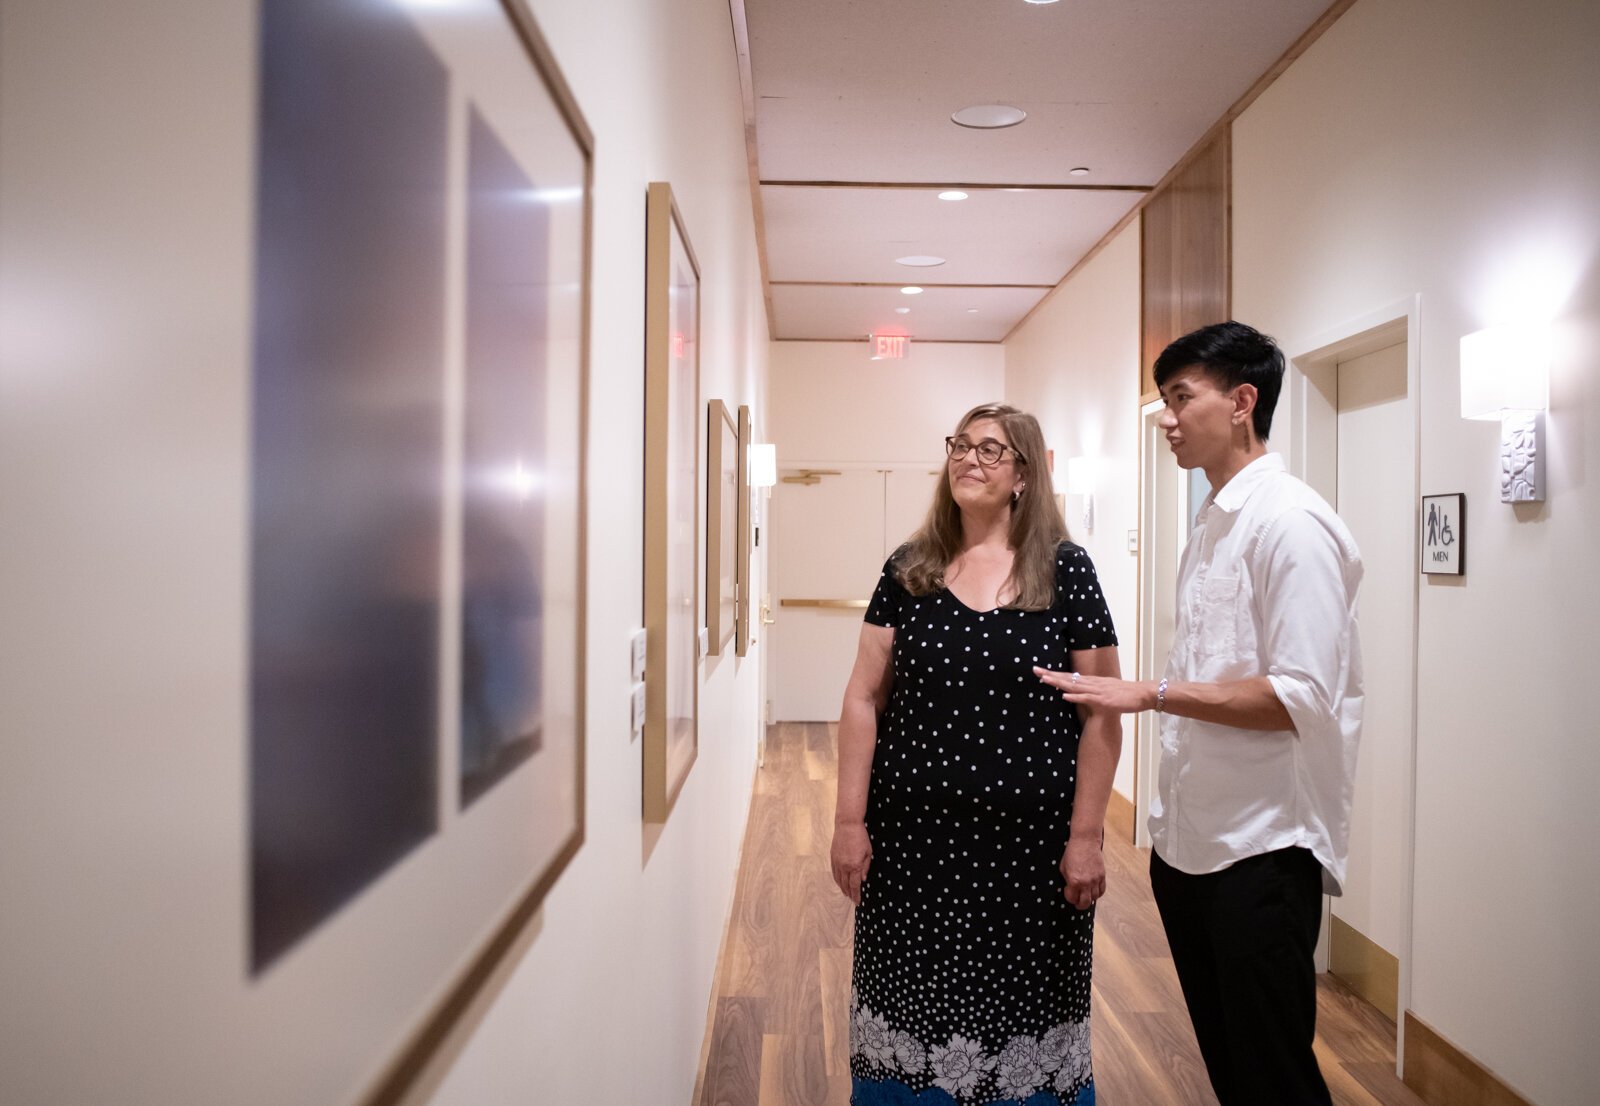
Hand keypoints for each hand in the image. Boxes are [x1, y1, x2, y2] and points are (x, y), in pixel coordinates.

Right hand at [830, 821, 871, 905]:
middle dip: (850, 894)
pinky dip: (837, 879)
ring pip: (838, 880)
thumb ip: (866, 867)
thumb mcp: (868, 852)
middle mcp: (844, 866)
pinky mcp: (833, 857)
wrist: (847, 825)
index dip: (856, 895)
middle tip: (853, 900)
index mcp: (854, 865)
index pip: (855, 885)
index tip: (858, 902)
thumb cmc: (861, 837)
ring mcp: (837, 862)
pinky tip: (839, 882)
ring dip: (842, 888)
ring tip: (846, 893)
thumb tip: (863, 879)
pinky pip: (834, 872)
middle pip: (846, 884)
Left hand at [1034, 666, 1150, 714]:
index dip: (1054, 674)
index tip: (1040, 671)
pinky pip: (1087, 698)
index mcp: (1092, 681)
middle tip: (1034, 670)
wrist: (1142, 694)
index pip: (1069, 676)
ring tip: (1044, 679)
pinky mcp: (1103, 700)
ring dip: (1059, 683)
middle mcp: (1092, 683)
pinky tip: (1065, 696)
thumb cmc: (1124, 694)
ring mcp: (1097, 691)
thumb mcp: (1106, 690)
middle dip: (1050, 675)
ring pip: (1074, 686)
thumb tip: (1080, 691)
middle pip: (1068, 678)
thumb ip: (1092, 690)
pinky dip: (1075, 697)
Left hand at [1060, 835, 1105, 910]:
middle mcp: (1086, 883)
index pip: (1072, 898)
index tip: (1068, 892)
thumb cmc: (1072, 853)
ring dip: (1089, 899)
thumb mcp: (1063, 867)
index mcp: (1074, 881)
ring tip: (1085, 896)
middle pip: (1085, 903)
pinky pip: (1102, 890)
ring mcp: (1095, 880)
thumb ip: (1067, 880)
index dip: (1069, 897)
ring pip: (1094, 897)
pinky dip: (1098, 893)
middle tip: (1077, 904)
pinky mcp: (1102, 875)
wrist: (1085, 841)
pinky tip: (1093, 892)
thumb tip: (1069, 888)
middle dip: (1080, 905)